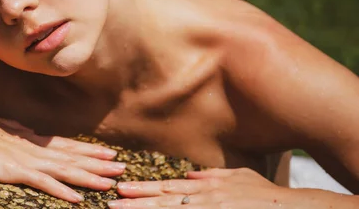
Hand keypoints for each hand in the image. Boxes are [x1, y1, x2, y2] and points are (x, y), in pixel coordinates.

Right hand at [0, 114, 124, 202]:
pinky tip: (76, 198)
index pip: (65, 146)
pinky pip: (41, 183)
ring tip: (110, 181)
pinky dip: (61, 190)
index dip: (88, 151)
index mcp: (29, 139)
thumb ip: (17, 132)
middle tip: (122, 167)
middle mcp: (32, 148)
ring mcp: (24, 159)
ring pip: (63, 170)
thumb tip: (30, 131)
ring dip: (88, 176)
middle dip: (98, 163)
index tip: (108, 153)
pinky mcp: (12, 171)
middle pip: (71, 157)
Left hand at [108, 168, 287, 207]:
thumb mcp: (239, 177)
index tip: (121, 188)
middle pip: (164, 202)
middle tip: (110, 202)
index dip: (143, 189)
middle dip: (135, 203)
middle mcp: (205, 200)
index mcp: (207, 188)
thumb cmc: (267, 195)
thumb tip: (188, 174)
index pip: (168, 188)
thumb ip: (211, 176)